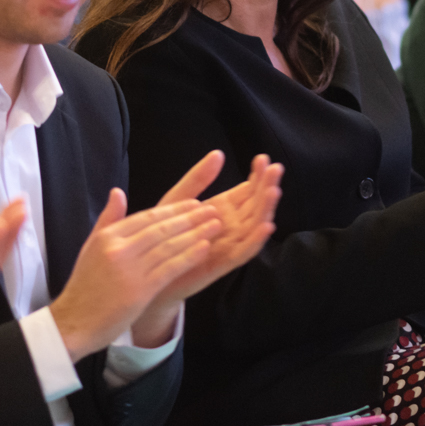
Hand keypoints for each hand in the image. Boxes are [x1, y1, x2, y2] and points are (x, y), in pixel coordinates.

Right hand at [48, 192, 220, 360]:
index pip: (147, 216)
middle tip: (212, 209)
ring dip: (195, 234)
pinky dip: (189, 256)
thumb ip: (108, 219)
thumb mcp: (91, 247)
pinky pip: (170, 268)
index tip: (195, 202)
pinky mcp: (139, 290)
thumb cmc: (85, 287)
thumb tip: (118, 192)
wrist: (73, 323)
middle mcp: (117, 248)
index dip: (174, 209)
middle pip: (160, 227)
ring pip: (168, 246)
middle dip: (190, 217)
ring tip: (216, 225)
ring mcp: (128, 269)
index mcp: (107, 236)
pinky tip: (205, 248)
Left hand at [133, 152, 284, 344]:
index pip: (246, 191)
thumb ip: (198, 179)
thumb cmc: (162, 235)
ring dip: (266, 209)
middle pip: (255, 205)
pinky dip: (256, 240)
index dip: (256, 176)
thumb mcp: (178, 200)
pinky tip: (266, 226)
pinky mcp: (221, 264)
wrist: (148, 272)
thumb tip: (218, 153)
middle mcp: (230, 226)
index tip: (262, 158)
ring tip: (274, 190)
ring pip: (254, 226)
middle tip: (276, 168)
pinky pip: (243, 252)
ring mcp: (228, 245)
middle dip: (266, 186)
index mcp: (221, 209)